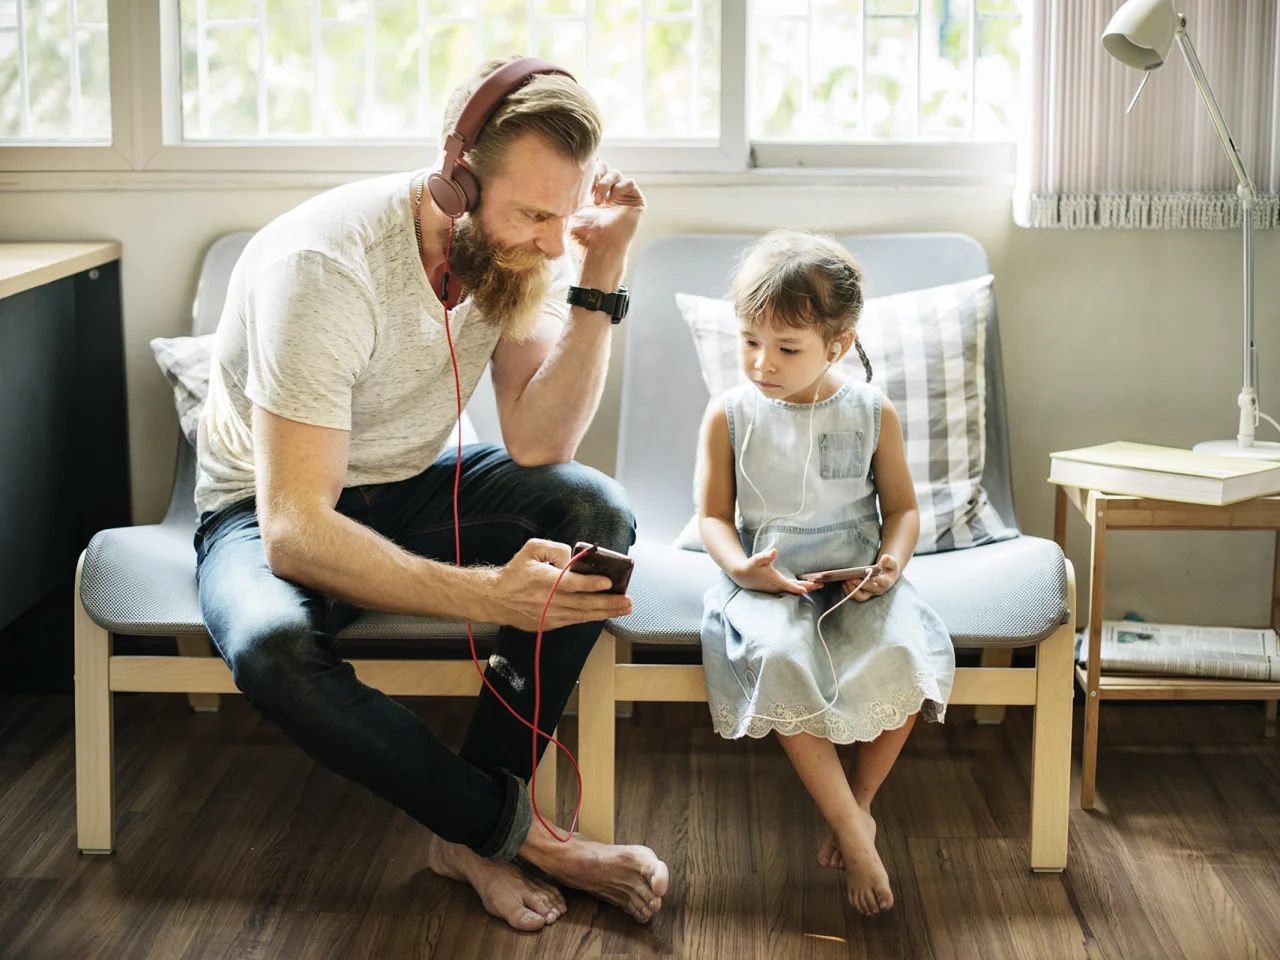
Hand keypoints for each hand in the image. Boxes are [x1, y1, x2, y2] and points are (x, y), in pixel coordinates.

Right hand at [492, 539, 632, 631]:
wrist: (496, 599)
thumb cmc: (516, 572)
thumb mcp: (532, 549)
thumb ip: (555, 549)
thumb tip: (573, 558)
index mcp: (543, 580)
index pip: (570, 583)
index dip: (590, 583)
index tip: (608, 582)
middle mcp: (548, 600)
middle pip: (583, 603)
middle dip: (608, 602)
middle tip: (627, 600)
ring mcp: (549, 615)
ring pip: (582, 615)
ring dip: (606, 612)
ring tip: (624, 608)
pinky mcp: (550, 624)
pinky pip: (575, 620)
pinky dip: (591, 617)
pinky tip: (606, 613)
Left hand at [569, 161, 644, 266]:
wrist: (598, 246)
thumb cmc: (582, 234)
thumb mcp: (568, 209)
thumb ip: (565, 192)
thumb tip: (552, 176)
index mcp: (592, 194)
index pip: (593, 170)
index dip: (588, 168)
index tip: (578, 178)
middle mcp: (608, 193)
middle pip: (604, 166)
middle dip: (595, 174)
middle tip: (588, 190)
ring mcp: (622, 197)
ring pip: (616, 173)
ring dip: (605, 183)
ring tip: (598, 201)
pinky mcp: (635, 201)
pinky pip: (629, 183)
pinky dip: (619, 188)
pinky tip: (611, 200)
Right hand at [731, 549, 822, 595]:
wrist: (743, 576)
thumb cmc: (751, 566)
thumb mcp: (757, 559)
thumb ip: (766, 556)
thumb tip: (774, 551)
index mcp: (774, 579)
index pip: (788, 585)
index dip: (798, 587)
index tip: (808, 589)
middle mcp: (777, 586)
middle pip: (794, 588)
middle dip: (808, 587)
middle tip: (821, 585)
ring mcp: (777, 588)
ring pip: (793, 589)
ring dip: (805, 587)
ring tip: (817, 585)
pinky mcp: (777, 588)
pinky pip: (790, 589)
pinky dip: (799, 587)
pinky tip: (805, 585)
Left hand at [843, 554, 900, 601]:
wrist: (886, 574)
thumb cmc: (888, 568)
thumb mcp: (891, 563)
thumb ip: (889, 560)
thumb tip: (885, 558)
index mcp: (886, 582)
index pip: (882, 582)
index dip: (877, 580)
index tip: (870, 577)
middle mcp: (878, 589)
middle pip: (870, 589)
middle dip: (861, 584)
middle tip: (852, 579)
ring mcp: (869, 593)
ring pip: (861, 596)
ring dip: (853, 590)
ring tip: (847, 581)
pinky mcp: (862, 593)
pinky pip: (854, 596)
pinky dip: (848, 591)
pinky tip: (844, 583)